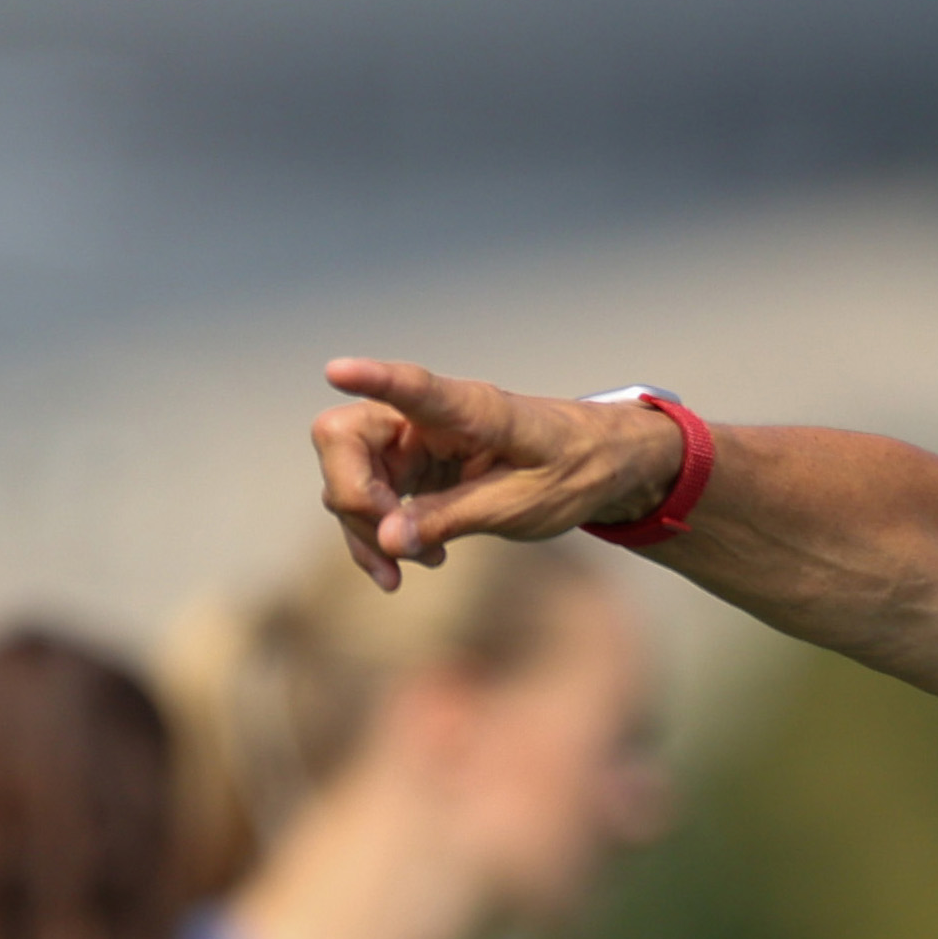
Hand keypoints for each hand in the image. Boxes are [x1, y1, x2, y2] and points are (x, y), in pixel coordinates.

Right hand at [311, 357, 684, 589]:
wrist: (600, 464)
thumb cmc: (573, 469)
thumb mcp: (523, 503)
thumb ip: (454, 516)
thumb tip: (388, 540)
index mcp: (473, 410)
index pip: (413, 387)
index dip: (373, 378)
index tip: (337, 369)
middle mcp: (429, 417)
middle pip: (345, 437)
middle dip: (354, 499)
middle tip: (394, 548)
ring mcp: (414, 441)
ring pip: (349, 475)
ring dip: (366, 529)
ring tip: (409, 569)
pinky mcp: (412, 468)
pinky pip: (370, 499)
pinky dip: (379, 535)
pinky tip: (408, 562)